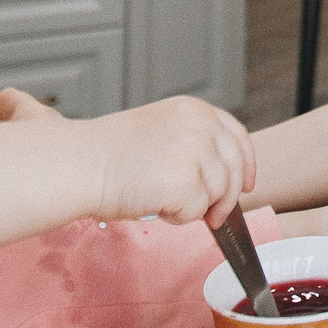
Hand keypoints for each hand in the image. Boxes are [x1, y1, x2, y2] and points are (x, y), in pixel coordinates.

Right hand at [99, 94, 255, 226]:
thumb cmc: (108, 154)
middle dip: (227, 198)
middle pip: (235, 169)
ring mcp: (195, 151)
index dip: (247, 164)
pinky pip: (197, 212)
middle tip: (213, 217)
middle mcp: (200, 125)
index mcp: (194, 109)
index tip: (247, 183)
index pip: (237, 136)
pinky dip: (177, 217)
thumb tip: (222, 178)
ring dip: (194, 207)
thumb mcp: (161, 132)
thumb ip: (193, 145)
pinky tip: (153, 204)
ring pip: (218, 194)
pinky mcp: (187, 181)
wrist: (80, 163)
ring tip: (159, 198)